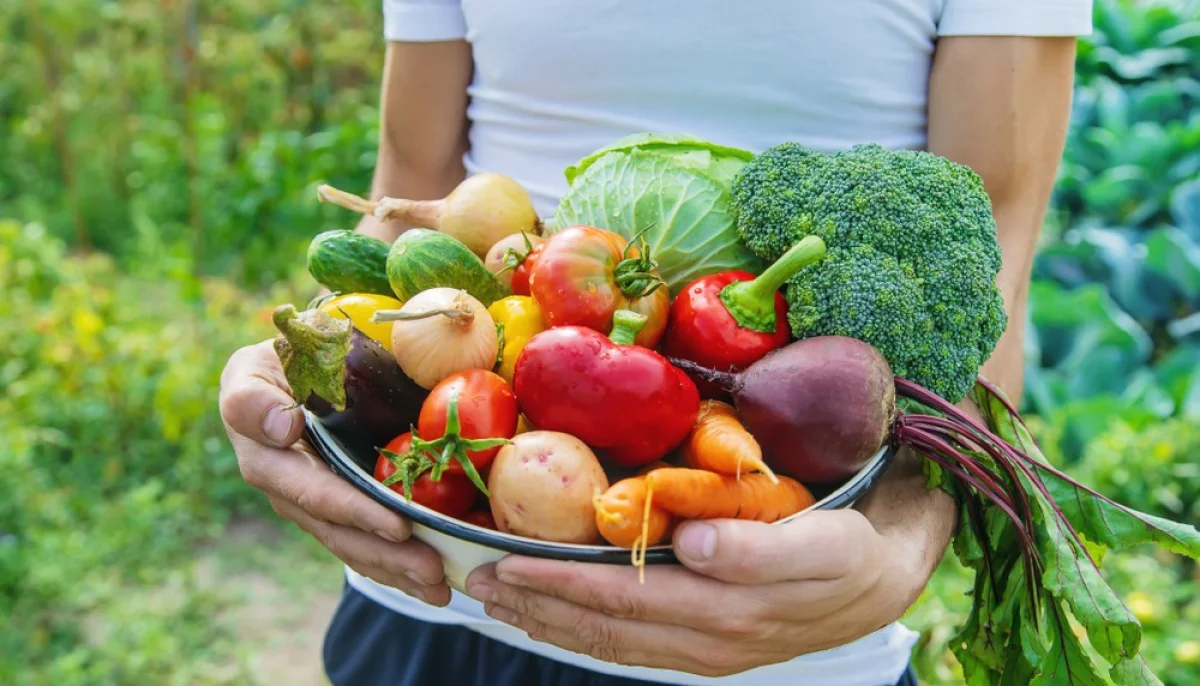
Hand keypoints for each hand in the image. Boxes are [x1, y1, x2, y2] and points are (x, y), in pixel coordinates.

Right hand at [218, 339, 449, 605]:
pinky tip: (428, 583)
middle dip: (388, 555)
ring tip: (439, 587)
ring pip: (356, 546)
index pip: (314, 492)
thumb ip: (252, 399)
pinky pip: (364, 543)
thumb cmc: (271, 366)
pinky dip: (396, 566)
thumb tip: (282, 427)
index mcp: (267, 460)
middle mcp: (289, 493)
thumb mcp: (250, 370)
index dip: (355, 512)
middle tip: (434, 571)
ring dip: (398, 570)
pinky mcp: (337, 510)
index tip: (398, 526)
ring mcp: (314, 506)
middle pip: (341, 532)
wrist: (282, 376)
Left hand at [463, 509, 929, 676]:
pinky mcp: (707, 646)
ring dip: (549, 621)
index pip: (623, 600)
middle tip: (476, 581)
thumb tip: (692, 546)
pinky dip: (584, 631)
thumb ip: (759, 551)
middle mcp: (705, 641)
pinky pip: (631, 645)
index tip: (507, 562)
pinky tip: (557, 618)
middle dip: (536, 605)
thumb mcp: (824, 544)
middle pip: (603, 628)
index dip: (560, 584)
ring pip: (610, 642)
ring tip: (497, 600)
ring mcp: (703, 650)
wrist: (884, 583)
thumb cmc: (852, 551)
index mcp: (725, 612)